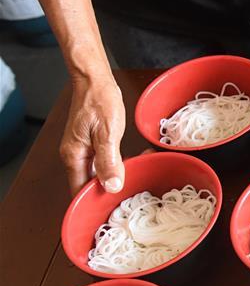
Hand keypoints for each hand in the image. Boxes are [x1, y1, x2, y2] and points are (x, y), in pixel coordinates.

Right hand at [59, 72, 125, 194]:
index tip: (115, 205)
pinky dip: (118, 164)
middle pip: (90, 184)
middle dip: (111, 189)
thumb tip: (111, 186)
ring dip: (117, 176)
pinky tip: (134, 161)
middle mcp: (75, 156)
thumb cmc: (99, 101)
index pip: (79, 190)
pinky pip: (103, 162)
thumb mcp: (107, 132)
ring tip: (138, 171)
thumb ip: (108, 161)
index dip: (94, 201)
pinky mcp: (92, 144)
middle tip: (134, 186)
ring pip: (99, 174)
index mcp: (74, 156)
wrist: (95, 80)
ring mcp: (83, 150)